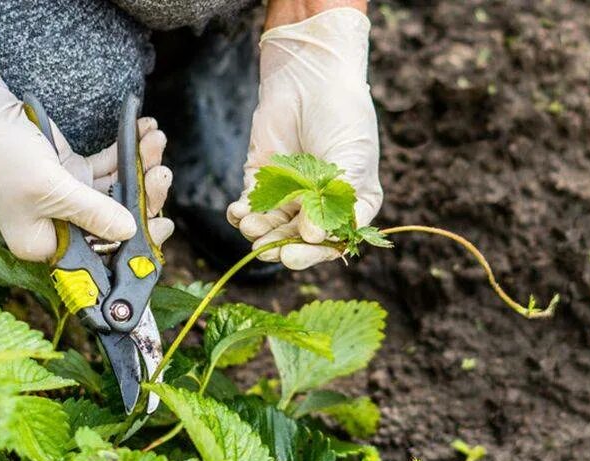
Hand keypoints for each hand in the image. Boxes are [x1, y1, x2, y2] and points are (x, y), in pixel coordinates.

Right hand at [0, 57, 173, 261]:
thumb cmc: (1, 155)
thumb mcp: (50, 189)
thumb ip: (94, 212)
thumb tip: (132, 231)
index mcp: (46, 245)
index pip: (100, 257)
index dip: (135, 244)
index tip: (162, 225)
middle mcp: (58, 227)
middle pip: (116, 223)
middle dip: (143, 197)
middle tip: (161, 174)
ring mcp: (67, 199)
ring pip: (117, 191)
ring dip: (140, 166)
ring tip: (154, 141)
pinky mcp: (70, 172)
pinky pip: (107, 168)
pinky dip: (125, 152)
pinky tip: (143, 131)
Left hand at [227, 8, 381, 269]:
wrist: (310, 77)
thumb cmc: (342, 116)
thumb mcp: (352, 159)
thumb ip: (335, 201)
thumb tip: (312, 237)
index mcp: (350, 207)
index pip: (332, 242)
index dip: (313, 254)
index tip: (293, 256)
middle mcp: (320, 207)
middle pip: (299, 240)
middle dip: (281, 246)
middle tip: (266, 250)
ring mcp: (290, 196)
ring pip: (272, 228)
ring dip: (260, 233)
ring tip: (251, 227)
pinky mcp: (261, 181)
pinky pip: (250, 208)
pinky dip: (241, 214)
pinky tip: (237, 213)